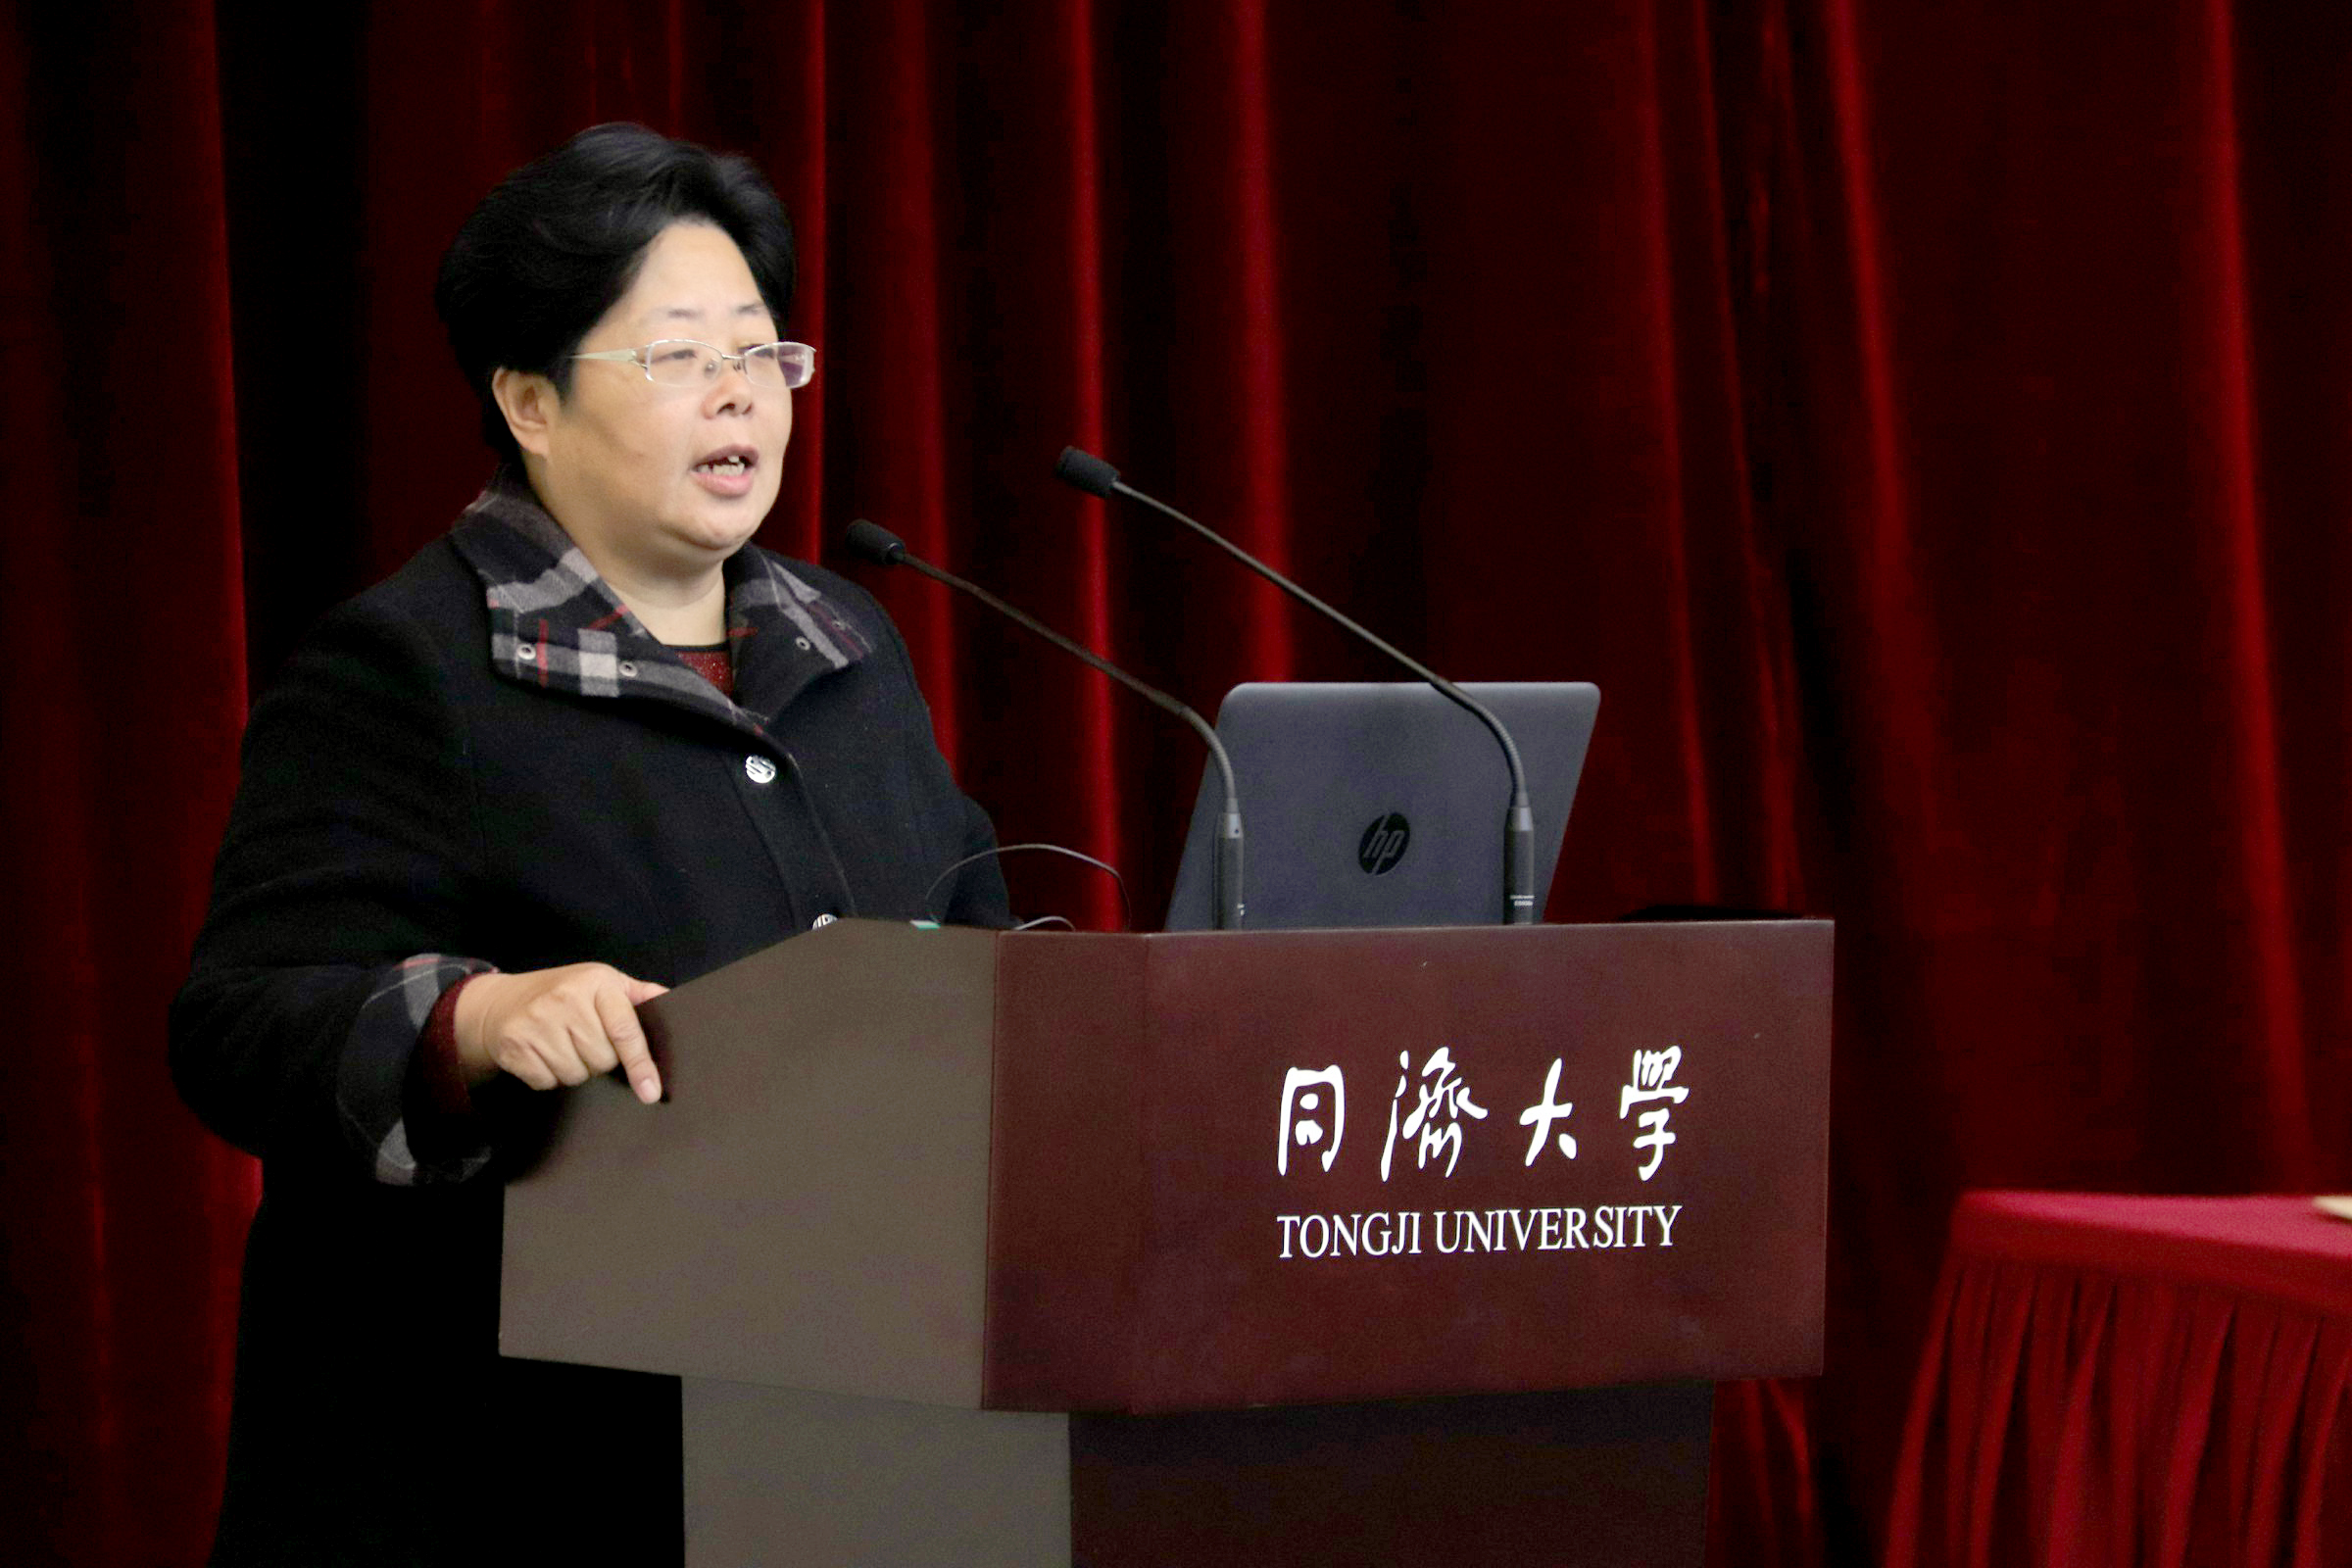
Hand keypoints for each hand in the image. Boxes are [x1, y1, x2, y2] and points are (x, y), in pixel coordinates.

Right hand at [452, 964, 667, 1103]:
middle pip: (602, 1060)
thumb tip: (678, 1005)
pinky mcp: (514, 1046)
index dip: (640, 1063)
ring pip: (576, 1075)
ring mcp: (536, 1022)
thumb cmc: (563, 994)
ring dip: (575, 1070)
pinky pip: (548, 1082)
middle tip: (585, 1041)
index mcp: (596, 982)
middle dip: (600, 1060)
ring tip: (563, 1046)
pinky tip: (543, 1054)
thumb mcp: (602, 983)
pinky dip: (549, 1076)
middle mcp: (565, 999)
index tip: (651, 1091)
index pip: (625, 1030)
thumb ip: (639, 995)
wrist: (498, 1003)